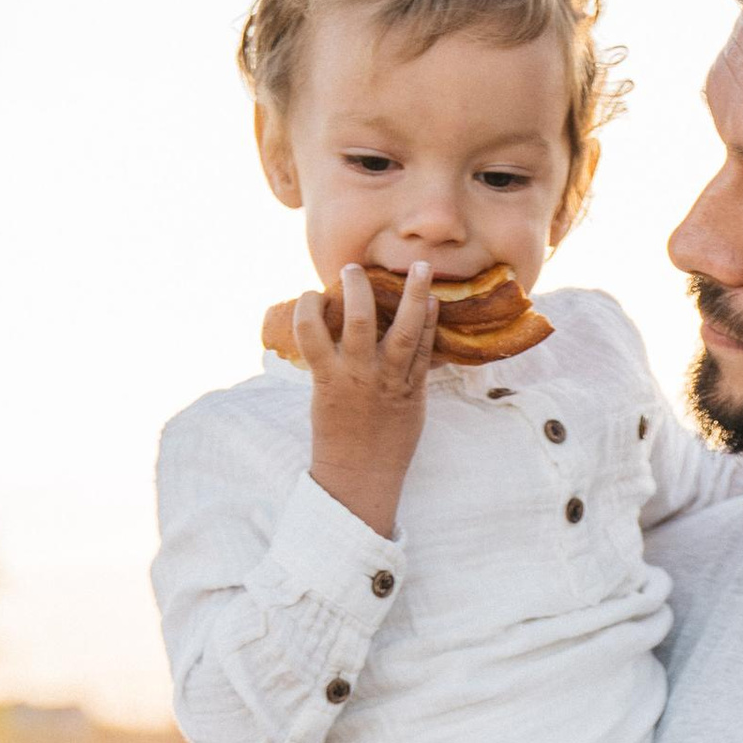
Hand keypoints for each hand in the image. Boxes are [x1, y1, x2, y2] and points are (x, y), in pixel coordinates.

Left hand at [299, 259, 436, 539]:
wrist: (356, 476)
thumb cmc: (385, 444)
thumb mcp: (411, 411)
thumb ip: (415, 376)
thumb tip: (419, 341)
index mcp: (410, 388)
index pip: (425, 344)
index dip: (428, 313)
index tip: (432, 290)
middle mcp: (386, 379)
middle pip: (403, 328)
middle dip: (409, 293)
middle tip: (409, 266)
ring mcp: (355, 378)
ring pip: (359, 325)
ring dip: (356, 292)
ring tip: (351, 270)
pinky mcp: (325, 381)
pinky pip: (314, 340)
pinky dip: (310, 314)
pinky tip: (310, 298)